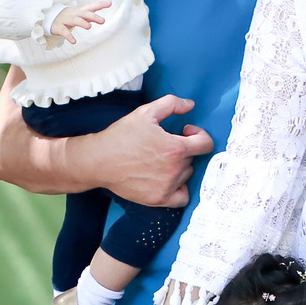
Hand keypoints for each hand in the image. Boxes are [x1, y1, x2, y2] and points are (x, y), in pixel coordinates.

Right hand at [0, 72, 213, 205]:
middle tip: (164, 146)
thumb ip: (171, 104)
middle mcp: (175, 170)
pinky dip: (179, 189)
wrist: (99, 161)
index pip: (206, 144)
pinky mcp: (159, 199)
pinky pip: (182, 197)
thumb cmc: (121, 135)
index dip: (198, 135)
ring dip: (179, 168)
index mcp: (176, 148)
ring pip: (187, 176)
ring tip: (160, 161)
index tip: (185, 132)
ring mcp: (167, 187)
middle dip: (183, 150)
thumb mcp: (145, 113)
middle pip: (193, 159)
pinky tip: (168, 180)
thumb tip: (191, 104)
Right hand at [50, 0, 109, 42]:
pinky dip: (69, 36)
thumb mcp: (79, 16)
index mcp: (79, 11)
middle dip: (93, 16)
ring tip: (89, 26)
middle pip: (84, 13)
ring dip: (82, 22)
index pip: (90, 7)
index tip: (110, 3)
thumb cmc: (68, 18)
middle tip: (102, 21)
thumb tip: (102, 19)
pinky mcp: (58, 27)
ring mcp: (65, 20)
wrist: (48, 18)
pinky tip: (74, 41)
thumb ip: (90, 17)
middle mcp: (73, 14)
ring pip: (74, 20)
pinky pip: (64, 31)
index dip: (100, 4)